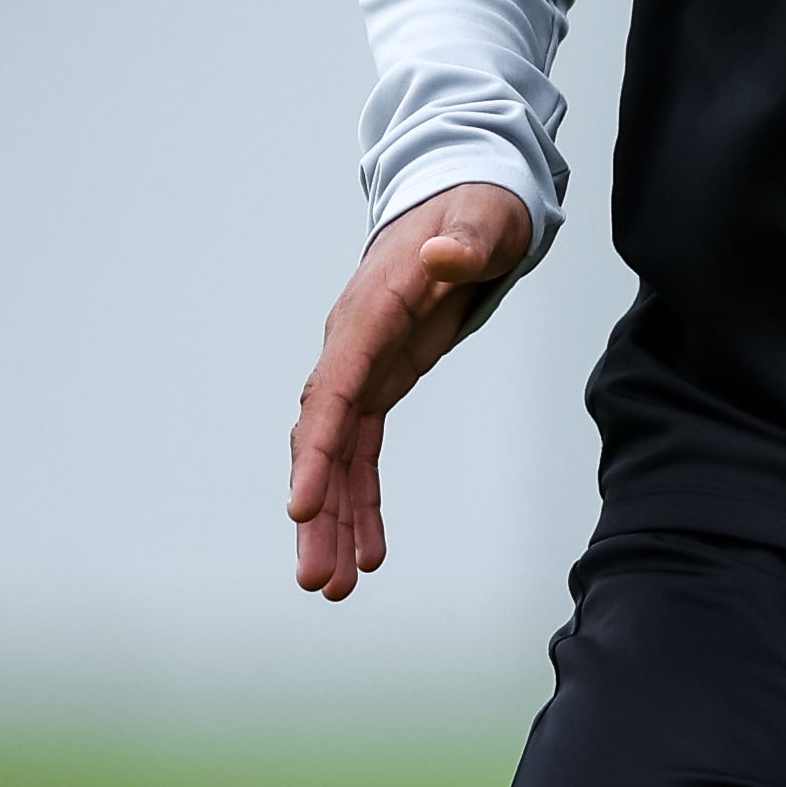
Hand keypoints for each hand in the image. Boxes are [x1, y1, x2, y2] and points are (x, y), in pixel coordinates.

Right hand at [288, 182, 532, 600]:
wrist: (464, 198)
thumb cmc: (477, 208)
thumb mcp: (484, 219)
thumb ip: (465, 243)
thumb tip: (443, 257)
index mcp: (371, 312)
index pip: (335, 391)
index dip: (317, 452)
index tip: (301, 509)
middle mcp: (352, 345)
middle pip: (322, 439)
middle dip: (317, 511)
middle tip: (316, 581)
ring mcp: (361, 367)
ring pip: (334, 457)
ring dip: (332, 522)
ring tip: (333, 588)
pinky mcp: (380, 382)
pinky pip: (361, 454)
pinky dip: (360, 502)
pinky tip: (367, 554)